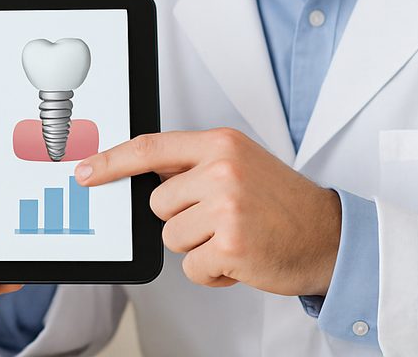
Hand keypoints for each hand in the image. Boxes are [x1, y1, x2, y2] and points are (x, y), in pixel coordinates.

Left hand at [76, 128, 340, 295]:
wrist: (332, 237)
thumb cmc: (281, 204)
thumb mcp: (239, 164)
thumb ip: (194, 164)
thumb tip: (141, 172)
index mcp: (219, 144)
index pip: (149, 148)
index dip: (111, 162)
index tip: (85, 173)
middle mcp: (221, 169)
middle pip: (157, 204)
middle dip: (181, 219)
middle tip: (221, 219)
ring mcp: (226, 206)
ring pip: (171, 238)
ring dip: (198, 248)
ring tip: (233, 238)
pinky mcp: (231, 244)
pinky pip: (191, 267)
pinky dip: (212, 273)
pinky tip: (240, 259)